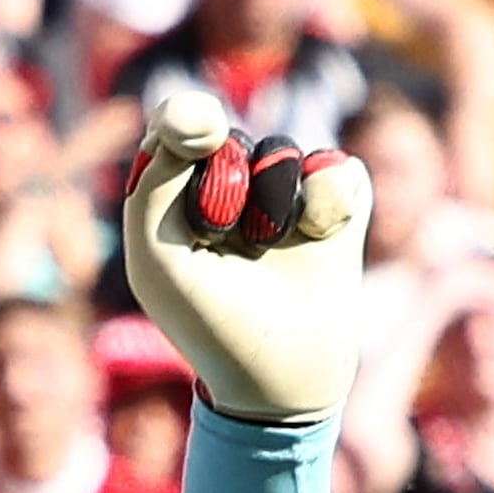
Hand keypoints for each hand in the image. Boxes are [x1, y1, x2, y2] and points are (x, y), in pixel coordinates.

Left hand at [113, 88, 369, 424]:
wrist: (278, 375)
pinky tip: (316, 241)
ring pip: (283, 152)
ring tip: (269, 252)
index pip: (178, 124)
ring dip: (274, 207)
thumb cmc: (208, 320)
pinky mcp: (336, 202)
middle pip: (231, 139)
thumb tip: (206, 117)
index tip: (199, 135)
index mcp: (177, 191)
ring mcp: (285, 191)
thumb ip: (155, 177)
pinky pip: (338, 169)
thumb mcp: (156, 255)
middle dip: (228, 188)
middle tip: (223, 242)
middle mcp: (232, 183)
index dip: (186, 123)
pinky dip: (326, 206)